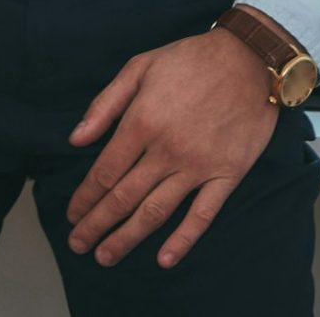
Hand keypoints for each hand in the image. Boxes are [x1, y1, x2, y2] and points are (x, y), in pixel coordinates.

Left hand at [64, 20, 277, 271]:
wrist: (248, 59)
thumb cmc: (189, 60)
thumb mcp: (139, 67)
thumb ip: (105, 105)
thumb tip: (75, 139)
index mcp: (142, 121)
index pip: (105, 171)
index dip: (85, 198)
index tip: (72, 215)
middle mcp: (166, 149)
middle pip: (124, 197)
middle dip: (97, 224)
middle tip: (78, 245)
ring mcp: (197, 165)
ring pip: (156, 211)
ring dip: (128, 237)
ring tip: (106, 256)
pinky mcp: (227, 175)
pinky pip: (202, 215)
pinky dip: (183, 240)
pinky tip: (164, 259)